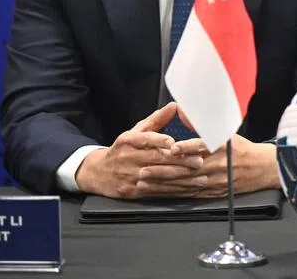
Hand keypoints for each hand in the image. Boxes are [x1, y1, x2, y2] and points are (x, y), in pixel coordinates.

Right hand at [74, 102, 204, 198]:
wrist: (97, 173)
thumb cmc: (122, 150)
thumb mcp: (134, 132)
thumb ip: (156, 120)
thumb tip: (174, 105)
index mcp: (128, 141)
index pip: (144, 139)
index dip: (158, 140)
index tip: (173, 143)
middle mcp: (128, 158)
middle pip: (156, 160)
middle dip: (179, 161)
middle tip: (198, 160)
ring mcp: (130, 176)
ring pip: (159, 177)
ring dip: (181, 178)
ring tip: (199, 177)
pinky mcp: (133, 192)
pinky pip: (156, 191)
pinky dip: (174, 191)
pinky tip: (188, 189)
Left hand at [139, 133, 277, 198]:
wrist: (260, 169)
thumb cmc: (242, 148)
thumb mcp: (227, 132)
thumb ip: (202, 124)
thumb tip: (183, 110)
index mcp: (221, 148)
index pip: (203, 146)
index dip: (186, 147)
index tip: (171, 148)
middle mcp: (217, 166)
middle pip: (187, 169)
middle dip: (163, 170)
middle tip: (144, 170)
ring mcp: (214, 181)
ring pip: (184, 184)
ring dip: (162, 184)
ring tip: (144, 182)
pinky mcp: (211, 193)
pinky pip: (188, 194)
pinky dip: (172, 193)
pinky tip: (158, 192)